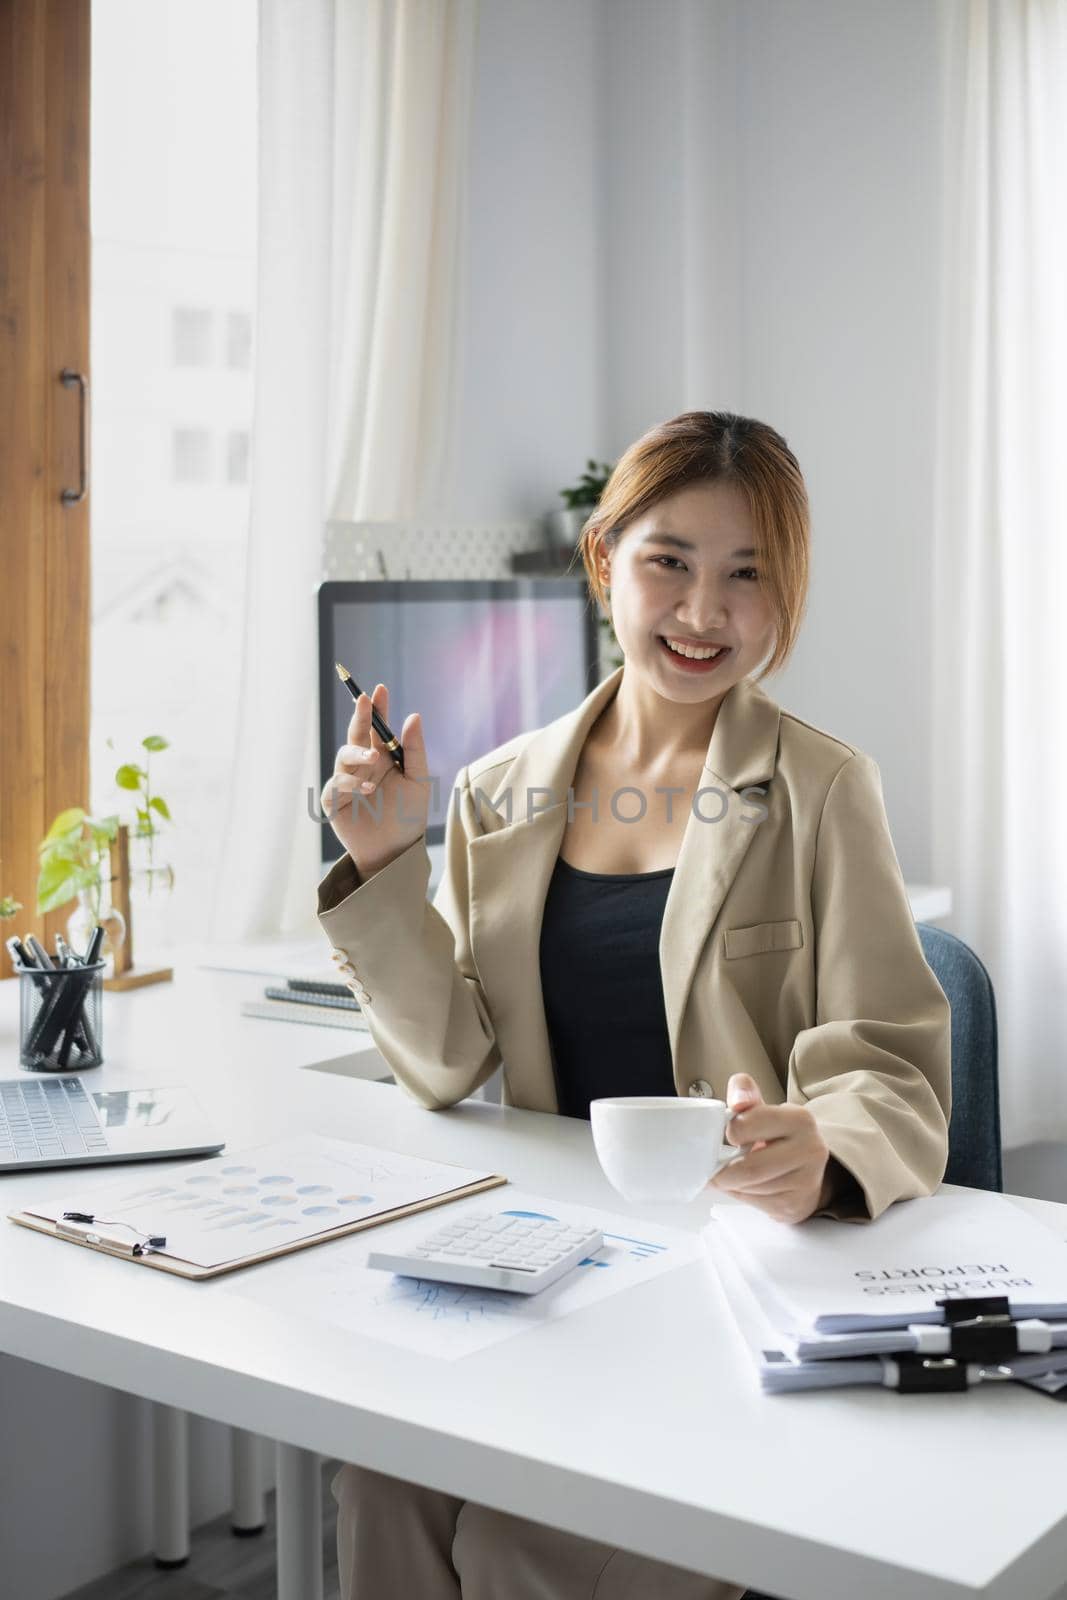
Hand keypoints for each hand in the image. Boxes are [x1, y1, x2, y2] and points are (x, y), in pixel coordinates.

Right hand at [320, 683, 430, 877]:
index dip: (377, 708)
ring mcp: (347, 781)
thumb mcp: (419, 781)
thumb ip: (415, 749)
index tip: (380, 689)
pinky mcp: (333, 800)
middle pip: (356, 733)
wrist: (395, 851)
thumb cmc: (408, 816)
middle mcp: (362, 765)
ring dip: (358, 752)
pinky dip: (351, 783)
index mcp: (383, 757)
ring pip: (343, 755)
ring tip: (374, 759)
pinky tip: (368, 790)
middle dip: (360, 715)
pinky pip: (336, 783)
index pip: (377, 727)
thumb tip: (413, 715)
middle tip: (364, 700)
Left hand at [709, 1073, 830, 1224]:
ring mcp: (806, 1181)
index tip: (729, 1135)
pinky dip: (742, 1196)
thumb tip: (738, 1102)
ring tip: (731, 1175)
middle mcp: (810, 1150)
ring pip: (751, 1188)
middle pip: (749, 1168)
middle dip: (723, 1171)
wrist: (805, 1167)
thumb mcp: (761, 1108)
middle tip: (714, 1168)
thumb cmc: (776, 1135)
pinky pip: (757, 1204)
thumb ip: (744, 1093)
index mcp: (799, 1119)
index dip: (731, 1132)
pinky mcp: (796, 1205)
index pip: (748, 1125)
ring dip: (731, 1184)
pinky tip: (745, 1186)